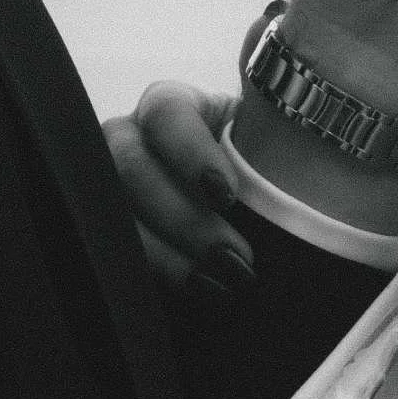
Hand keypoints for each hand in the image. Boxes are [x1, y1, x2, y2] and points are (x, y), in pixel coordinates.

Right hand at [104, 85, 252, 285]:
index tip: (226, 195)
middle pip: (131, 167)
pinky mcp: (108, 230)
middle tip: (236, 259)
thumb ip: (267, 134)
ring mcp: (107, 184)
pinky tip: (194, 293)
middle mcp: (128, 138)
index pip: (165, 113)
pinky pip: (113, 252)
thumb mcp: (262, 140)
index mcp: (169, 105)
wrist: (250, 209)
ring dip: (166, 256)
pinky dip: (154, 277)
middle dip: (184, 220)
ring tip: (220, 285)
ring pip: (114, 215)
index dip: (190, 154)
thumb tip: (290, 125)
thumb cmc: (259, 167)